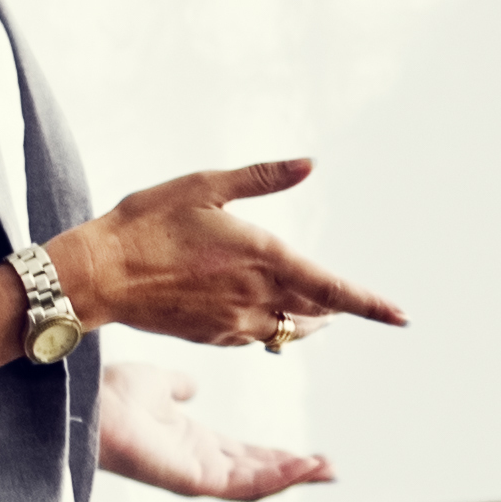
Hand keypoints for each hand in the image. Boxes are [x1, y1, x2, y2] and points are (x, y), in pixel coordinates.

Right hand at [48, 157, 405, 355]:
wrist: (98, 275)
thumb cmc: (147, 223)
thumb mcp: (205, 187)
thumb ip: (262, 179)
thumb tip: (310, 164)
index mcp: (263, 259)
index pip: (334, 289)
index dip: (372, 304)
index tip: (402, 316)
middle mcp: (256, 297)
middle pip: (318, 314)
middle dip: (340, 311)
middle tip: (358, 305)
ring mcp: (234, 323)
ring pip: (291, 331)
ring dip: (309, 322)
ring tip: (319, 312)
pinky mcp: (213, 337)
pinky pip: (257, 337)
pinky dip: (272, 328)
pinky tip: (263, 314)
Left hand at [96, 354, 332, 501]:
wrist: (89, 402)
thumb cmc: (112, 395)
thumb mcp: (157, 384)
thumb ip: (177, 387)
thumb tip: (192, 387)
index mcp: (193, 444)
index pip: (245, 456)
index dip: (278, 455)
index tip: (309, 453)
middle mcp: (198, 464)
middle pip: (257, 475)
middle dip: (294, 472)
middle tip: (329, 468)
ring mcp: (196, 476)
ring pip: (255, 485)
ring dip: (292, 478)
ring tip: (326, 470)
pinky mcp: (193, 481)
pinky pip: (243, 486)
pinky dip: (276, 479)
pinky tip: (303, 467)